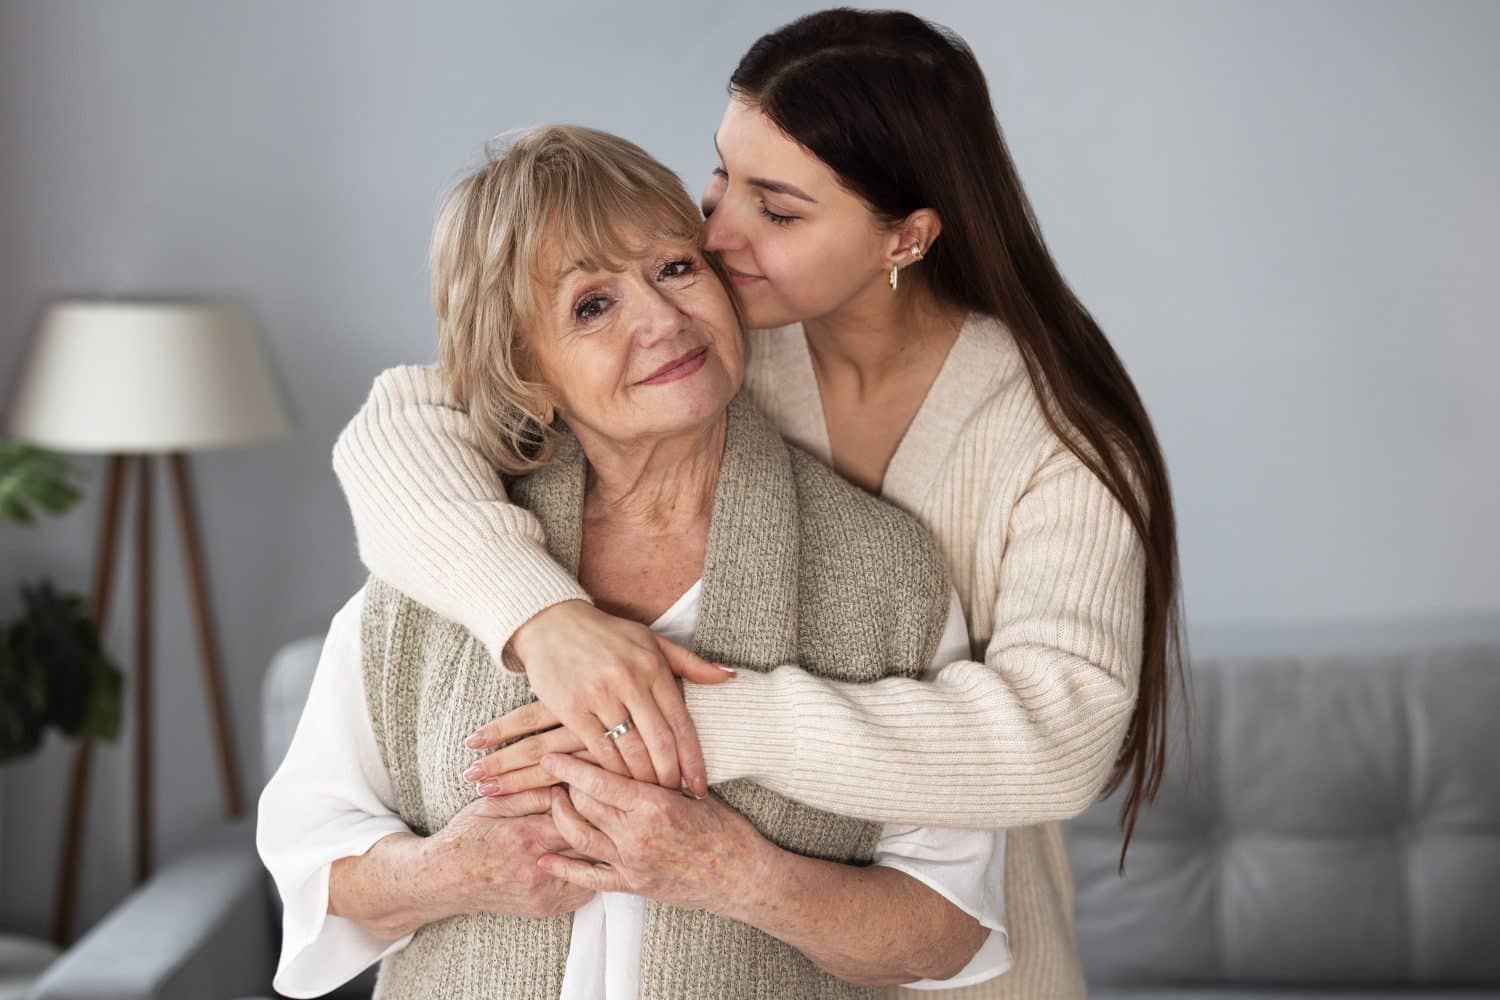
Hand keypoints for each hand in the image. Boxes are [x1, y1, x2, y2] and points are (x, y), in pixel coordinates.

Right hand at [421, 788, 597, 918]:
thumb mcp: (492, 803)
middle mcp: (537, 868)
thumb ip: (530, 793)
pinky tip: (590, 857)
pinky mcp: (545, 908)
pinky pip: (584, 892)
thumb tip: (565, 780)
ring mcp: (543, 893)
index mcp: (526, 836)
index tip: (593, 790)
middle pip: (590, 844)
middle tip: (612, 811)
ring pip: (593, 870)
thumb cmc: (466, 837)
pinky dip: (591, 873)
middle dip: (604, 826)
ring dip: (602, 851)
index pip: (578, 816)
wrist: (445, 880)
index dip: (591, 801)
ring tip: (607, 833)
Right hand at [471, 599, 735, 797]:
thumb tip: (729, 676)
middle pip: (659, 743)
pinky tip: (619, 784)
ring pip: (629, 751)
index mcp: (653, 667)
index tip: (701, 785)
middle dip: (670, 777)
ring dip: (643, 780)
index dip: (693, 759)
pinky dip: (612, 772)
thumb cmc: (607, 634)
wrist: (551, 623)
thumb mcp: (651, 640)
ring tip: (650, 796)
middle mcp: (629, 681)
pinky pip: (599, 750)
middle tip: (676, 798)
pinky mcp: (573, 708)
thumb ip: (690, 663)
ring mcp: (600, 695)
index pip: (681, 722)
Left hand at [533, 753, 772, 914]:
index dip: (570, 767)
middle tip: (552, 772)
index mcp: (654, 804)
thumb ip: (663, 772)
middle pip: (584, 804)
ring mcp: (632, 862)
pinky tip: (546, 858)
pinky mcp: (633, 885)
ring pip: (580, 837)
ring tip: (553, 800)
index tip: (550, 755)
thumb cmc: (725, 830)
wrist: (741, 878)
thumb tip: (638, 741)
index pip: (600, 781)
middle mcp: (637, 833)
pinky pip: (590, 877)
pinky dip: (565, 868)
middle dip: (564, 786)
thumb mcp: (695, 791)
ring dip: (560, 817)